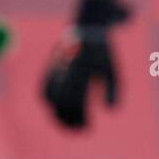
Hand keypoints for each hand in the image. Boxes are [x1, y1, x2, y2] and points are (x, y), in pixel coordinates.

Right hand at [42, 0, 129, 128]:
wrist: (87, 27)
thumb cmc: (103, 53)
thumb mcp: (114, 70)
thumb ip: (113, 91)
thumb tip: (110, 112)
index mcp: (82, 70)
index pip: (77, 101)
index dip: (81, 118)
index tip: (88, 128)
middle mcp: (66, 70)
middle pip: (63, 103)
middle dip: (69, 120)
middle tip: (79, 131)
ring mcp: (56, 68)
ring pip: (50, 98)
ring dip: (57, 114)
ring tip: (67, 126)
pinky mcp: (50, 67)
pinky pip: (44, 89)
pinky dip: (48, 102)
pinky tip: (55, 112)